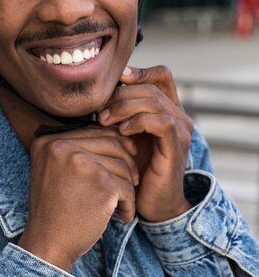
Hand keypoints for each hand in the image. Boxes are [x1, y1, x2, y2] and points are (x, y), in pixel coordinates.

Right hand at [19, 127, 138, 271]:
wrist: (48, 244)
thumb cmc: (56, 208)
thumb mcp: (55, 169)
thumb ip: (76, 148)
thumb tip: (118, 132)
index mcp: (49, 140)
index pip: (94, 131)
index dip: (113, 148)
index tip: (118, 166)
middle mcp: (62, 146)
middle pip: (113, 142)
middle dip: (127, 162)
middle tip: (129, 182)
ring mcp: (82, 163)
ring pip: (123, 164)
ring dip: (128, 186)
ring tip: (121, 203)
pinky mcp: (100, 183)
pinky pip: (127, 186)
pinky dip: (129, 203)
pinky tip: (121, 216)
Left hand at [98, 65, 193, 221]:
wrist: (152, 204)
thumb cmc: (135, 168)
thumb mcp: (125, 134)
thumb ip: (119, 112)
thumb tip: (95, 92)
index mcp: (168, 109)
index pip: (161, 75)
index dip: (139, 71)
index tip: (115, 80)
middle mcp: (179, 116)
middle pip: (151, 87)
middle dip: (121, 94)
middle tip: (99, 110)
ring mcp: (181, 130)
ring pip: (154, 101)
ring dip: (124, 107)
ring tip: (105, 120)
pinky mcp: (177, 147)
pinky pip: (161, 122)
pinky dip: (139, 121)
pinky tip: (122, 131)